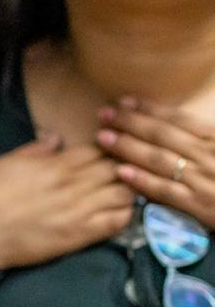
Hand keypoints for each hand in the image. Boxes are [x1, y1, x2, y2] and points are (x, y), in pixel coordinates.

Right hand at [0, 136, 134, 271]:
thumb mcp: (6, 163)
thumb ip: (35, 149)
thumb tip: (56, 137)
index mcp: (56, 165)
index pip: (97, 149)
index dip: (103, 150)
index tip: (101, 155)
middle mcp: (74, 185)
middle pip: (116, 168)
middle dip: (119, 168)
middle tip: (115, 174)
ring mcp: (80, 211)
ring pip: (125, 193)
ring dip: (126, 190)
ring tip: (119, 192)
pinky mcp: (81, 235)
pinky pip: (119, 221)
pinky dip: (125, 214)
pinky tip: (118, 212)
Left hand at [98, 98, 214, 222]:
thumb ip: (203, 136)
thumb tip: (173, 121)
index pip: (178, 119)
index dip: (149, 109)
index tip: (123, 101)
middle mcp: (209, 155)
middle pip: (163, 135)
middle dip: (130, 123)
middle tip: (103, 114)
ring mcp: (203, 180)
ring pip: (160, 159)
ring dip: (128, 147)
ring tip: (103, 137)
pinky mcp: (199, 205)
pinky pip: (166, 190)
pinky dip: (142, 181)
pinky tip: (121, 172)